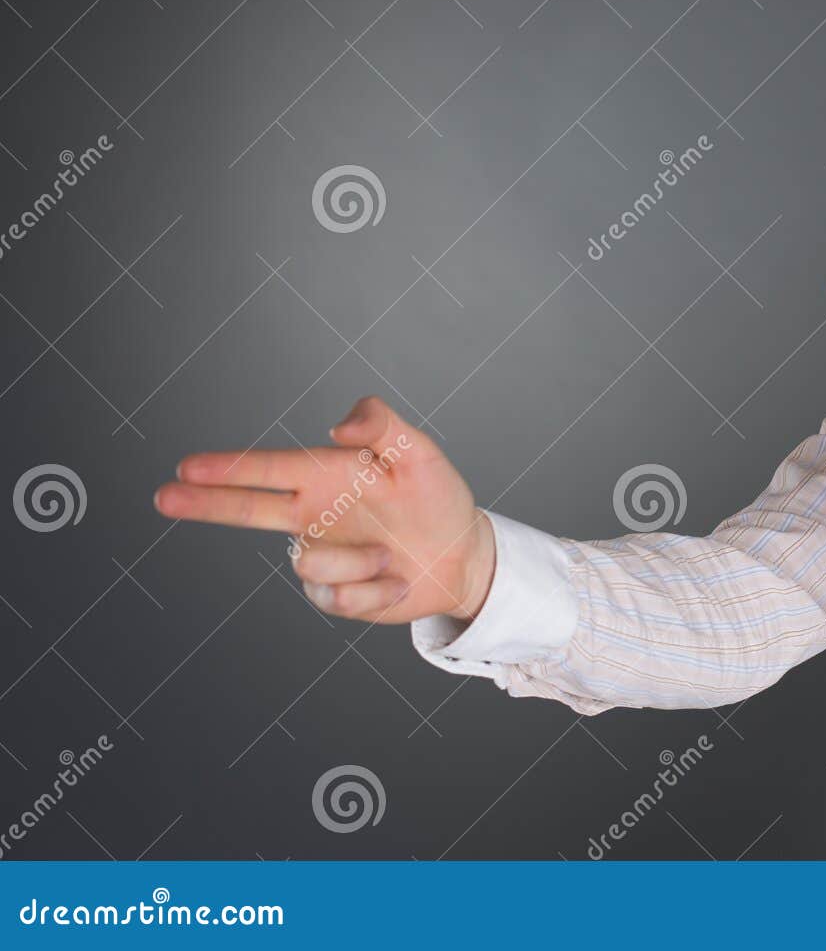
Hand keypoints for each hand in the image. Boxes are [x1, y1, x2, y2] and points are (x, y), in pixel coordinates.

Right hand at [154, 396, 495, 623]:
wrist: (463, 555)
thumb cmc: (439, 498)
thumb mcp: (420, 453)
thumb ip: (382, 425)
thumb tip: (337, 427)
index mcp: (326, 475)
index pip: (268, 470)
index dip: (228, 468)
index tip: (187, 466)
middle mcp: (313, 513)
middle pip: (247, 509)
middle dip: (205, 502)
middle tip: (164, 495)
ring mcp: (321, 555)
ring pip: (308, 564)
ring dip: (357, 562)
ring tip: (391, 552)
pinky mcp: (335, 595)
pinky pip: (338, 599)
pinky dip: (375, 589)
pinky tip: (394, 579)